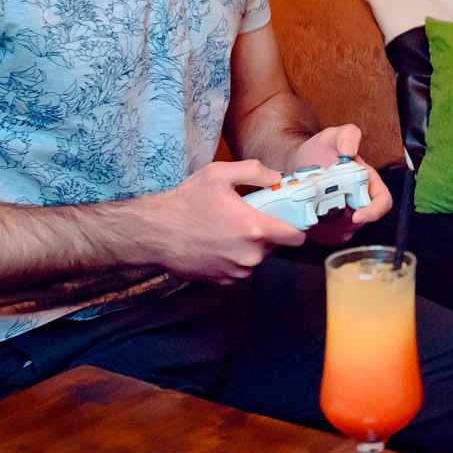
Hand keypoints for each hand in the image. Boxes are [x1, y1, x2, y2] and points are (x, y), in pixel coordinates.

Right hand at [144, 159, 306, 281]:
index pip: (295, 237)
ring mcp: (235, 270)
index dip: (296, 227)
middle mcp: (249, 254)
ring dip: (248, 246)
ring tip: (227, 230)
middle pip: (274, 245)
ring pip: (255, 258)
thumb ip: (254, 171)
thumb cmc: (186, 202)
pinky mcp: (222, 280)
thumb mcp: (219, 174)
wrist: (155, 232)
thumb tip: (276, 179)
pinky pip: (238, 268)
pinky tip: (216, 243)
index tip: (291, 219)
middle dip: (265, 232)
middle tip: (247, 217)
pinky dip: (233, 258)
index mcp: (254, 228)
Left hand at [286, 124, 393, 245]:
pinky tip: (307, 220)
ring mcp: (344, 215)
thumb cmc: (319, 150)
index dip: (374, 212)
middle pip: (362, 221)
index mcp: (366, 182)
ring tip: (312, 213)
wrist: (296, 162)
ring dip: (331, 228)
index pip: (382, 201)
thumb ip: (346, 136)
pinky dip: (319, 234)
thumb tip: (349, 150)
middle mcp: (358, 201)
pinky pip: (329, 238)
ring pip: (345, 232)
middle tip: (324, 214)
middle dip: (345, 222)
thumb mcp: (332, 136)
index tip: (358, 216)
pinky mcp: (328, 227)